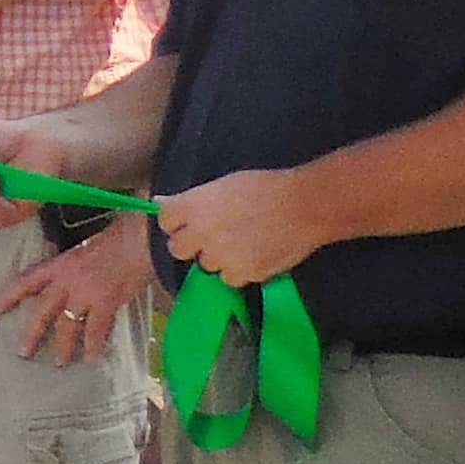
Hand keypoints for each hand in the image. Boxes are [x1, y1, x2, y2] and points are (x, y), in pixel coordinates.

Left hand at [0, 222, 161, 366]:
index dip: (7, 296)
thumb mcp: (83, 249)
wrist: (139, 241)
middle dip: (31, 333)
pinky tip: (91, 358)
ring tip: (59, 362)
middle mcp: (67, 280)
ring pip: (67, 325)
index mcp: (59, 265)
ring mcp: (85, 293)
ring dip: (63, 346)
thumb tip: (64, 282)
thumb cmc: (115, 241)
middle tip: (22, 352)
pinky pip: (95, 330)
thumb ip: (70, 268)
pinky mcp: (105, 303)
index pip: (26, 281)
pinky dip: (93, 345)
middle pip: (42, 311)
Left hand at [157, 166, 330, 287]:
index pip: (164, 221)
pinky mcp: (242, 274)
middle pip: (178, 248)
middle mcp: (200, 234)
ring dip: (218, 258)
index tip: (188, 221)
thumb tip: (160, 201)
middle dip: (191, 244)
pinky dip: (239, 271)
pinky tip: (255, 254)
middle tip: (212, 236)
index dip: (176, 221)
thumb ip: (192, 199)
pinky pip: (230, 279)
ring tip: (242, 243)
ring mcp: (220, 257)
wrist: (304, 207)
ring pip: (206, 266)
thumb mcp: (224, 185)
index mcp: (193, 207)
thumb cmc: (266, 188)